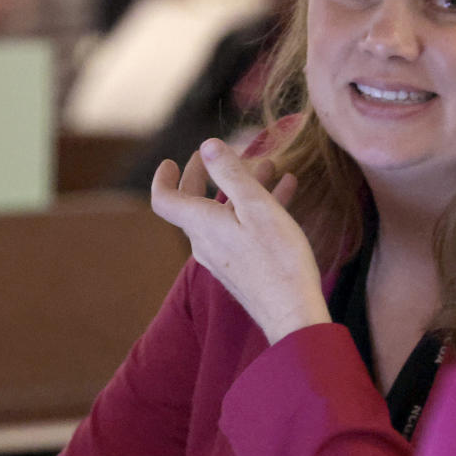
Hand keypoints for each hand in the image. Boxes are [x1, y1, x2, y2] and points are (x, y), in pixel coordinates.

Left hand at [151, 139, 330, 343]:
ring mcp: (222, 257)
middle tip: (213, 157)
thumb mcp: (257, 207)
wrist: (292, 311)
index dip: (163, 178)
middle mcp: (204, 242)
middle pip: (192, 205)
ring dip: (240, 189)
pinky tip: (285, 194)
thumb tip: (207, 145)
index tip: (171, 161)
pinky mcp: (241, 267)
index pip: (164, 200)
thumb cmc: (277, 257)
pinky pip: (240, 229)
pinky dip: (255, 209)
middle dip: (202, 176)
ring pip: (223, 215)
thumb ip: (231, 174)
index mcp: (201, 225)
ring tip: (268, 167)